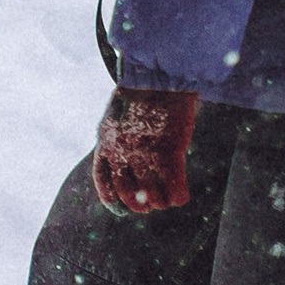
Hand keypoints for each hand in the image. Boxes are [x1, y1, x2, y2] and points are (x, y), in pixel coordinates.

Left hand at [93, 88, 198, 214]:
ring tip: (166, 199)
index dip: (113, 200)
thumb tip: (122, 160)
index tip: (123, 208)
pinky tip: (180, 197)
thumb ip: (116, 140)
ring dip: (161, 203)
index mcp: (107, 144)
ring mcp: (145, 155)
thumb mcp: (117, 116)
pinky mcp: (169, 154)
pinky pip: (175, 190)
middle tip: (151, 204)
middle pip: (128, 195)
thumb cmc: (141, 92)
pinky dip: (178, 198)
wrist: (159, 76)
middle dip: (140, 205)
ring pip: (153, 198)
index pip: (104, 183)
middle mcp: (123, 153)